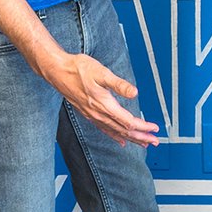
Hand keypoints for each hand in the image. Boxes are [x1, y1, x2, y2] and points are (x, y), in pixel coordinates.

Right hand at [45, 51, 160, 146]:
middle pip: (124, 131)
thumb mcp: (102, 73)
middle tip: (154, 141)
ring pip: (115, 132)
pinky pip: (105, 129)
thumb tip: (134, 92)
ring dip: (131, 138)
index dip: (143, 127)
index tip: (154, 129)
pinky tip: (120, 140)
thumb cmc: (78, 69)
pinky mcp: (88, 113)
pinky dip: (115, 136)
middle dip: (141, 137)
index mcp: (104, 104)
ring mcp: (93, 115)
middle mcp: (99, 113)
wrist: (57, 71)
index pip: (128, 122)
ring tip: (143, 143)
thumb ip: (119, 84)